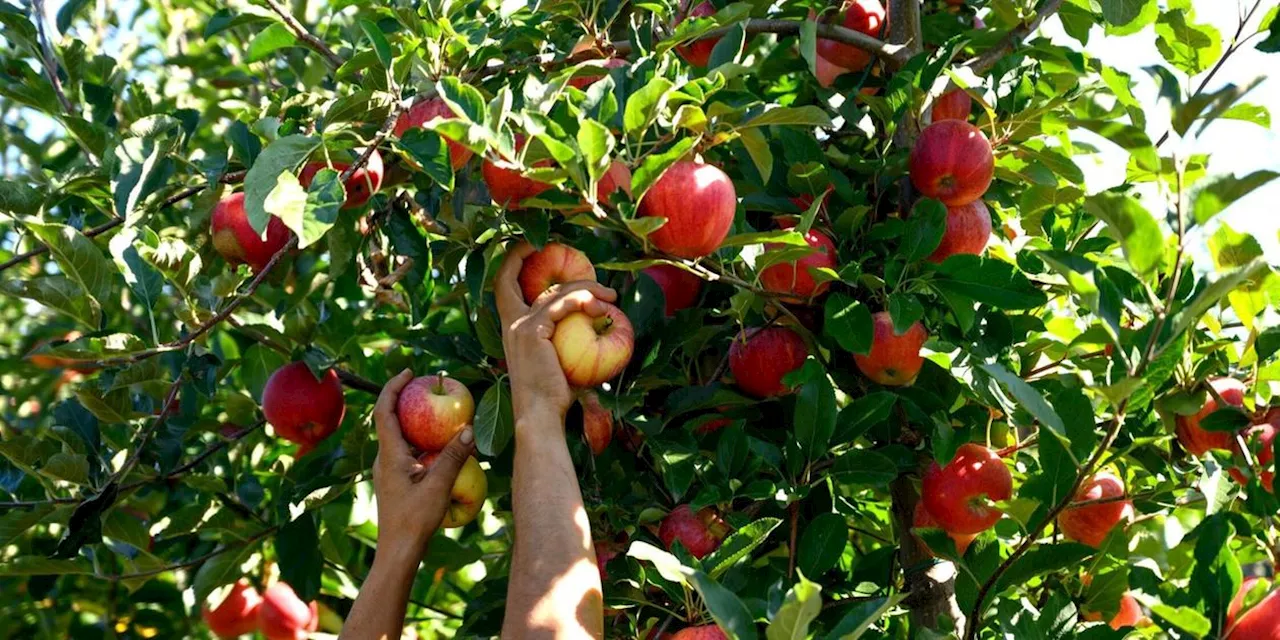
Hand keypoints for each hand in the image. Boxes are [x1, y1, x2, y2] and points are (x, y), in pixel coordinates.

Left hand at [370, 369, 474, 557]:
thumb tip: (469, 428)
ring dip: (416, 420)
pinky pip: (407, 451)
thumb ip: (454, 456)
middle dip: (407, 399)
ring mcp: (390, 470)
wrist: (399, 550)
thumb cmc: (415, 519)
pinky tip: (439, 445)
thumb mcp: (439, 486)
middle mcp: (386, 458)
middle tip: (427, 387)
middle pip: (391, 419)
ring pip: (400, 436)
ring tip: (438, 412)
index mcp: (390, 454)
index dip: (393, 387)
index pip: (385, 411)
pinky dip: (421, 440)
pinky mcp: (397, 480)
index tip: (409, 372)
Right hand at [494, 242, 617, 423]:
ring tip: (611, 295)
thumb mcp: (560, 359)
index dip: (514, 261)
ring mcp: (520, 326)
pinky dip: (584, 301)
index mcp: (512, 327)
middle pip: (515, 276)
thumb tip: (598, 322)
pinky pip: (562, 305)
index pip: (504, 285)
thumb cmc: (555, 396)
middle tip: (578, 260)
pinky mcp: (533, 331)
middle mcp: (510, 323)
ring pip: (554, 292)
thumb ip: (567, 337)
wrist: (541, 415)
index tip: (534, 247)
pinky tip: (603, 307)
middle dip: (533, 256)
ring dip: (585, 287)